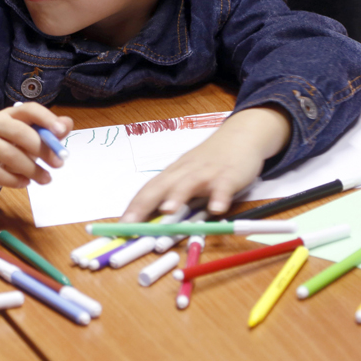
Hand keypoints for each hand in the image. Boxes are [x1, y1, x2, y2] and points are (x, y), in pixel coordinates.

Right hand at [0, 102, 71, 196]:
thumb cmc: (7, 150)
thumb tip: (67, 123)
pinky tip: (25, 183)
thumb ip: (47, 133)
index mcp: (9, 114)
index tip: (61, 132)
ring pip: (9, 154)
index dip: (46, 118)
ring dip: (32, 169)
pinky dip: (14, 180)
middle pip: (19, 132)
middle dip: (42, 149)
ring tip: (45, 179)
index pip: (28, 109)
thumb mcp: (28, 141)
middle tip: (58, 164)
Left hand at [120, 106, 291, 221]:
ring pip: (188, 183)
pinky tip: (217, 209)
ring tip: (167, 210)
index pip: (147, 191)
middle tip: (132, 223)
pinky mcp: (229, 175)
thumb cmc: (209, 161)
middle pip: (160, 186)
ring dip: (177, 196)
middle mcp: (184, 172)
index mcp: (172, 174)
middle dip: (144, 204)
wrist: (239, 136)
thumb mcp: (188, 177)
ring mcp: (206, 173)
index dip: (134, 208)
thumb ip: (175, 196)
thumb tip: (156, 222)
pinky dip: (219, 197)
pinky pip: (223, 186)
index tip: (121, 225)